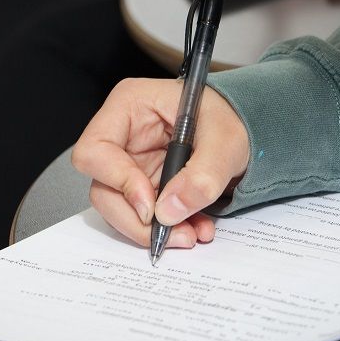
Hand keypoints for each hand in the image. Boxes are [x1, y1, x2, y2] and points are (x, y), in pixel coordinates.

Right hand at [72, 79, 249, 249]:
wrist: (244, 129)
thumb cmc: (230, 117)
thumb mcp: (226, 140)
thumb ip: (201, 175)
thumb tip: (169, 211)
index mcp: (129, 106)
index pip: (95, 150)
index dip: (117, 181)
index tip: (151, 206)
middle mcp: (121, 135)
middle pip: (103, 188)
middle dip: (138, 220)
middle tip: (174, 234)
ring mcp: (130, 162)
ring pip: (120, 209)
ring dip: (155, 230)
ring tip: (192, 233)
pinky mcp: (142, 184)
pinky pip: (143, 216)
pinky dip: (168, 227)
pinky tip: (194, 227)